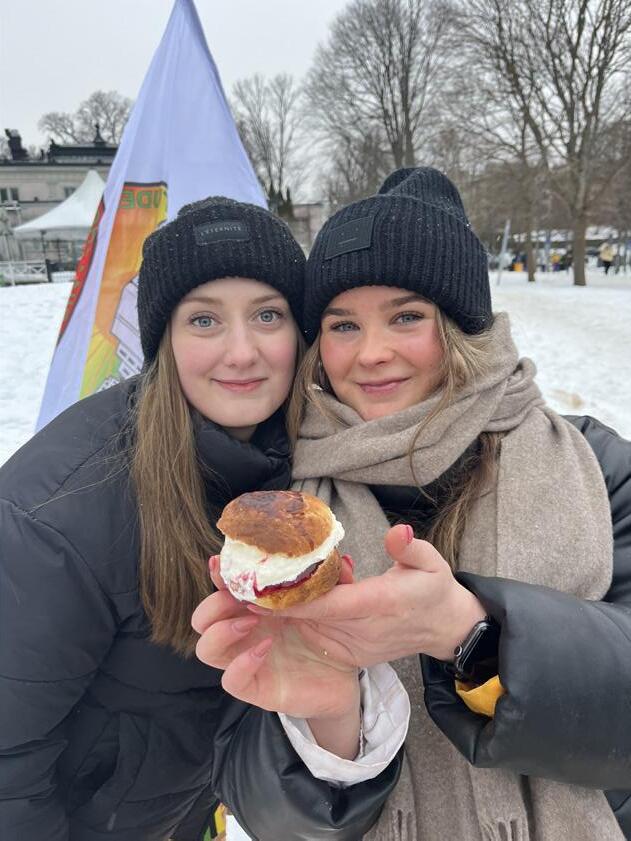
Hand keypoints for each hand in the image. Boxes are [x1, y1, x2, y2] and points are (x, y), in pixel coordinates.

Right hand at [192, 556, 359, 721]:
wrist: (355, 671)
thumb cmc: (342, 628)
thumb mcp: (337, 599)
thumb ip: (327, 583)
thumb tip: (333, 561)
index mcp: (259, 604)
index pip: (224, 589)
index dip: (219, 575)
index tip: (220, 563)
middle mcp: (248, 630)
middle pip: (203, 618)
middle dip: (213, 604)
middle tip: (240, 597)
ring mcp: (250, 659)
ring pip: (207, 648)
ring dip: (221, 632)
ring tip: (251, 621)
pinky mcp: (260, 687)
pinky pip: (231, 680)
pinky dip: (241, 664)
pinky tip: (265, 649)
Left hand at [245, 524, 486, 664]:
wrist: (445, 630)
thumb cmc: (435, 591)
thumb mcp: (432, 565)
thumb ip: (412, 550)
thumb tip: (398, 533)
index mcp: (381, 606)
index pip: (333, 605)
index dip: (296, 600)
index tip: (261, 590)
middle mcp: (361, 630)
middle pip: (309, 618)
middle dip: (272, 604)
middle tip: (235, 584)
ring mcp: (354, 644)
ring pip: (307, 627)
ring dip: (274, 611)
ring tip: (238, 588)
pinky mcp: (350, 650)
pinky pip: (316, 632)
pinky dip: (291, 617)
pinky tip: (263, 600)